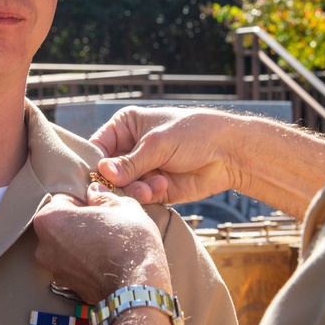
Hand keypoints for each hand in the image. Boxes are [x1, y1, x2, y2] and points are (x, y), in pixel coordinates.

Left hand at [33, 182, 169, 304]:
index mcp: (50, 220)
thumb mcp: (123, 208)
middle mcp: (44, 247)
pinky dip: (88, 263)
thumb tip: (95, 193)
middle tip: (106, 224)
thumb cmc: (129, 243)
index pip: (63, 200)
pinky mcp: (69, 289)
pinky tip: (108, 262)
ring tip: (109, 245)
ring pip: (68, 248)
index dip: (84, 201)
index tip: (100, 206)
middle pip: (62, 226)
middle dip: (80, 223)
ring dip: (83, 244)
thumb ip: (104, 197)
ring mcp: (55, 271)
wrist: (137, 289)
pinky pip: (76, 267)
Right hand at [90, 106, 241, 205]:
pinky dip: (147, 196)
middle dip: (116, 181)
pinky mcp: (154, 188)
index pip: (99, 146)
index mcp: (125, 126)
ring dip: (134, 190)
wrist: (228, 152)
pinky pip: (139, 198)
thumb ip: (130, 163)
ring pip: (122, 187)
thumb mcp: (158, 144)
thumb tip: (103, 173)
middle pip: (108, 171)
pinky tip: (162, 186)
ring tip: (151, 186)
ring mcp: (142, 170)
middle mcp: (130, 148)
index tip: (97, 176)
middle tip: (124, 186)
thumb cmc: (193, 134)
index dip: (96, 162)